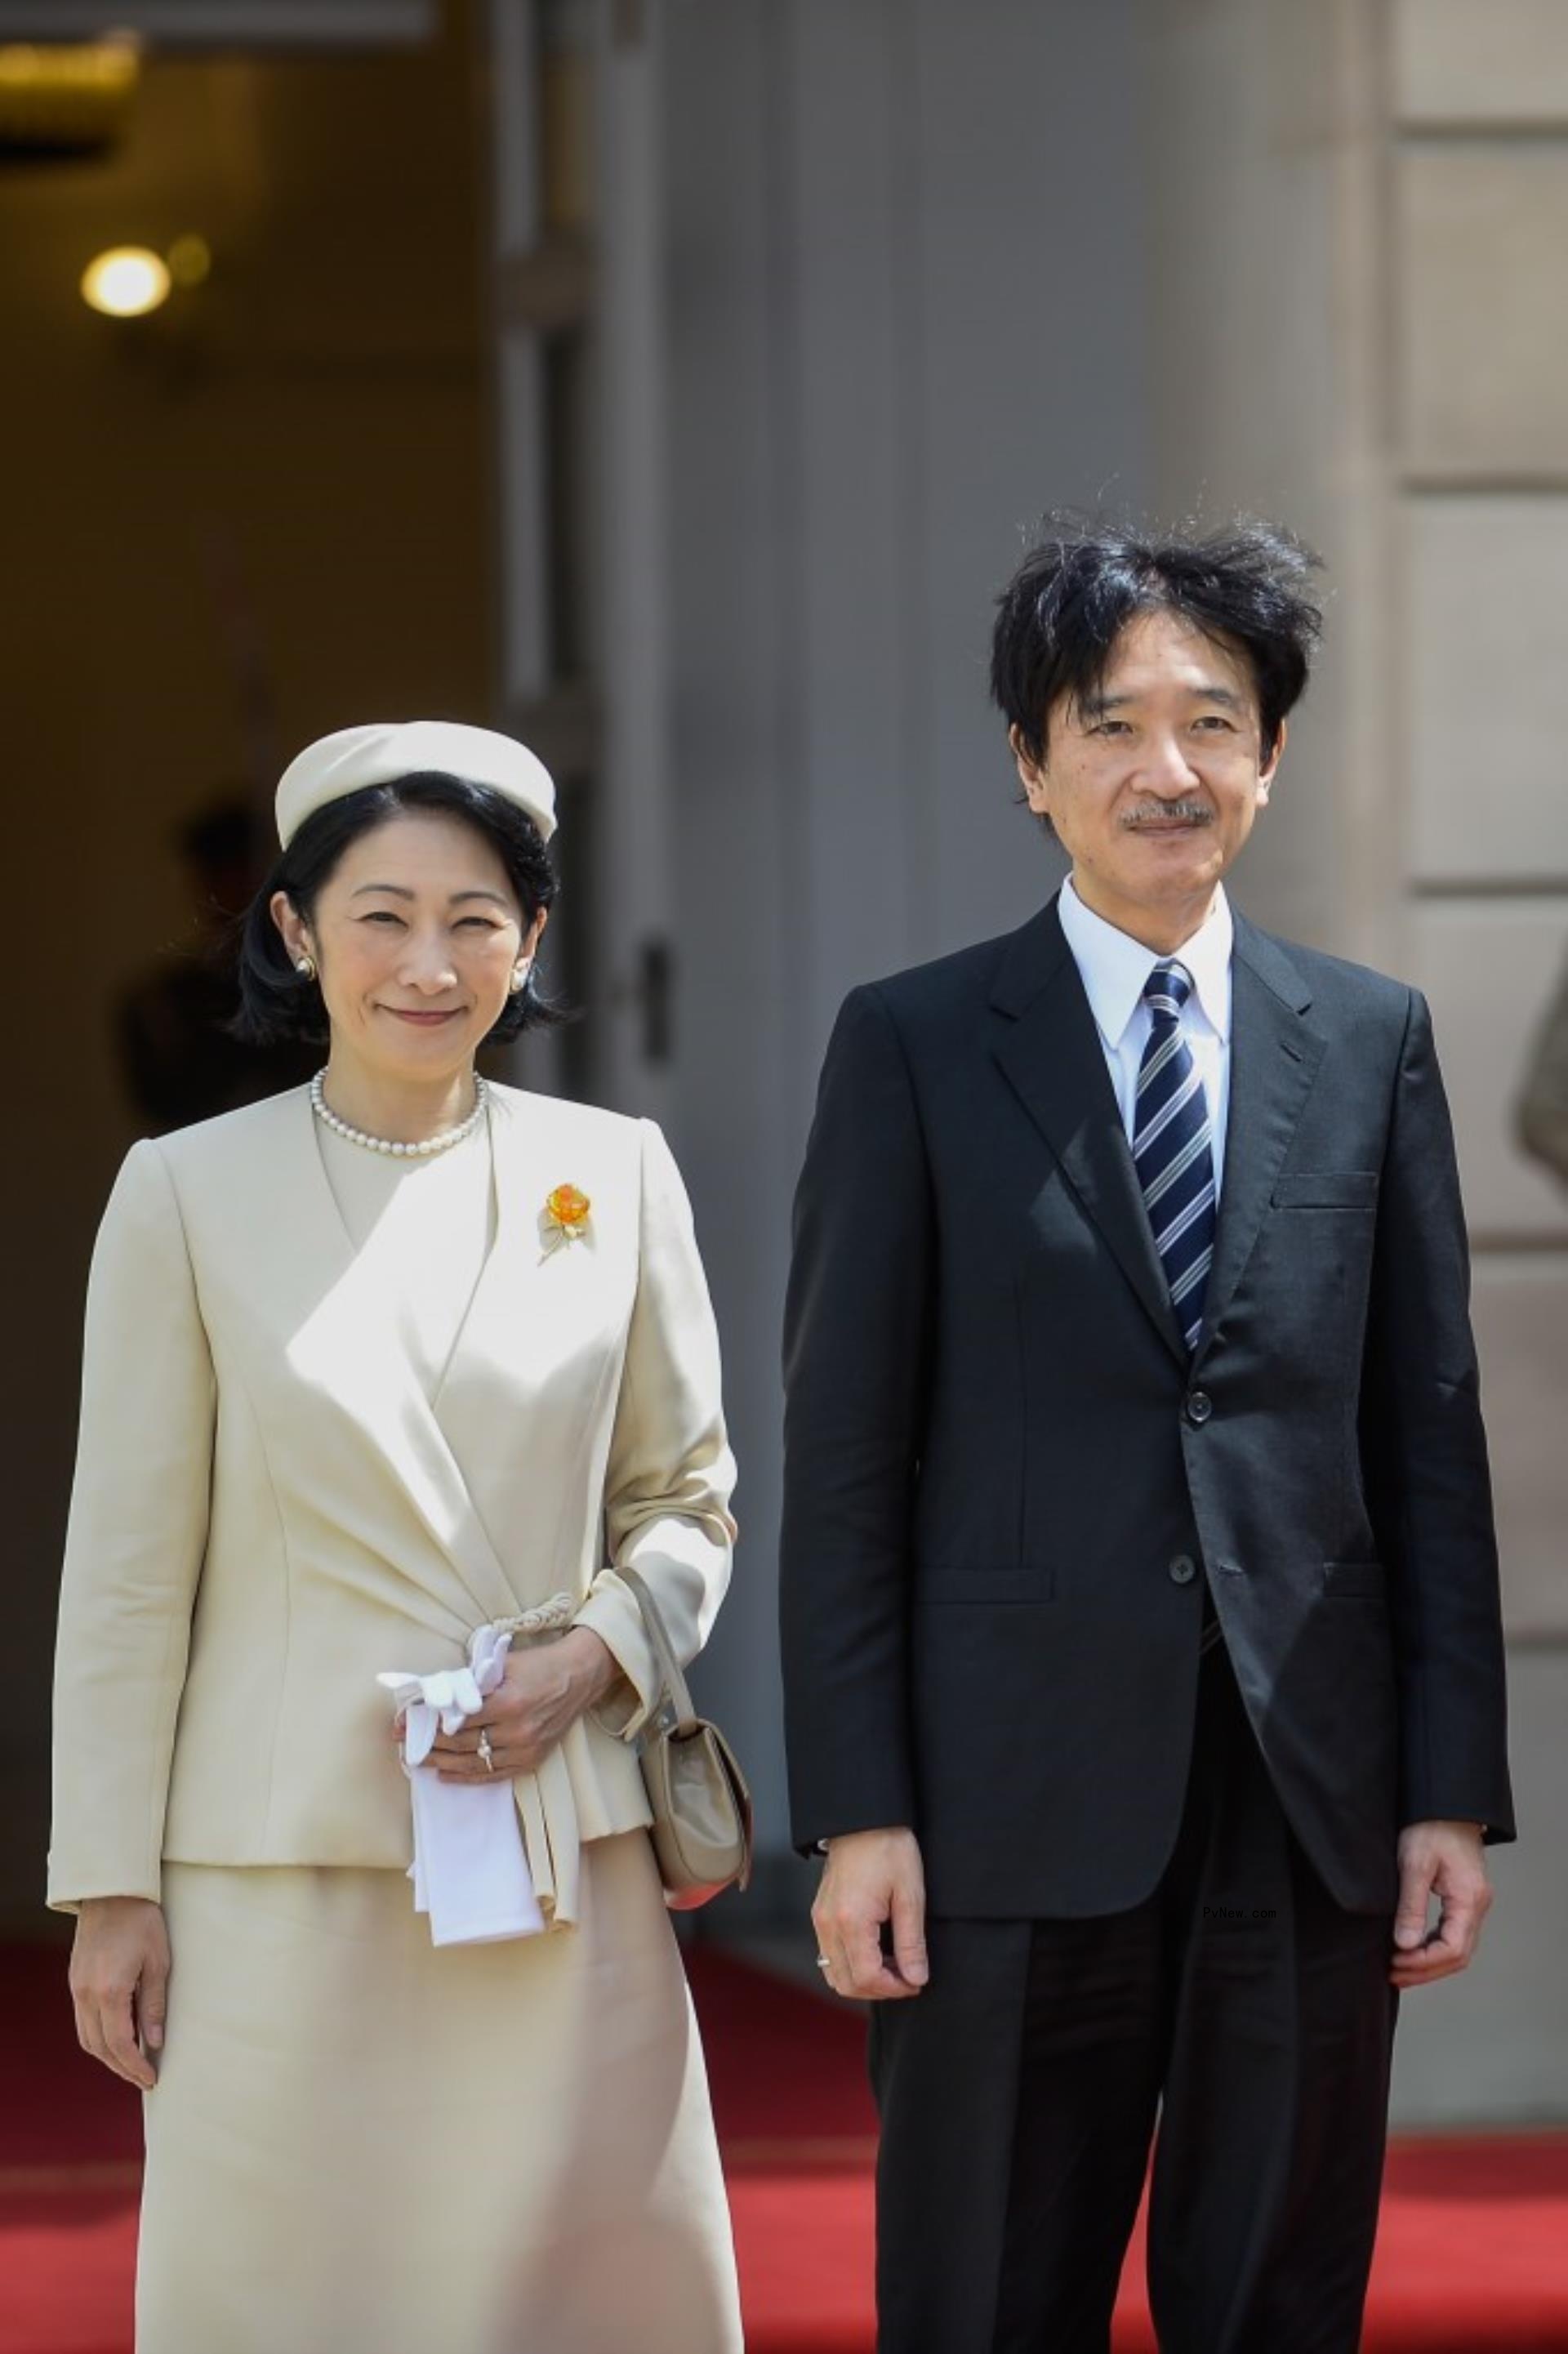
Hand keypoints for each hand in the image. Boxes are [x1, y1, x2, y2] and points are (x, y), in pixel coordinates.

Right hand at [70, 1897, 170, 2089]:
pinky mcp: (75, 1981)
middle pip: (99, 2047)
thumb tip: (155, 2043)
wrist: (112, 1892)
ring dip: (108, 2056)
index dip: (135, 2067)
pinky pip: (82, 2021)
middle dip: (122, 2068)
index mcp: (110, 1991)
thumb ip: (154, 2006)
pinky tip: (117, 2039)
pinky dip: (98, 2038)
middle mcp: (87, 1994)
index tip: (152, 2079)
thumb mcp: (158, 1963)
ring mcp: (77, 1988)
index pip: (119, 2044)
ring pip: (87, 2038)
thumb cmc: (142, 1922)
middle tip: (144, 2079)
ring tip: (132, 2064)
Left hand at [424, 1629, 618, 1781]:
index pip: (458, 1719)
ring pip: (473, 1762)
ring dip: (442, 1762)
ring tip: (419, 1760)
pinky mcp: (532, 1761)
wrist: (579, 1677)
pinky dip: (467, 1776)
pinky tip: (446, 1775)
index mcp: (508, 1702)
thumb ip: (472, 1681)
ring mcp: (525, 1749)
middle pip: (462, 1743)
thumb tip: (436, 1695)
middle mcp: (517, 1731)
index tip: (405, 1723)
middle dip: (429, 1744)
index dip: (429, 1723)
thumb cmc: (540, 1665)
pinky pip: (493, 1775)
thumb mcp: (503, 1664)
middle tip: (405, 1742)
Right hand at [813, 1826, 928, 2001]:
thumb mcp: (910, 1895)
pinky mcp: (820, 1915)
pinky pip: (830, 1956)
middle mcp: (828, 1924)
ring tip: (893, 1966)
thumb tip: (916, 1978)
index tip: (916, 1983)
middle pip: (846, 1984)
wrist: (863, 1819)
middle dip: (879, 1990)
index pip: (867, 1978)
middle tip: (907, 1978)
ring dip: (864, 1980)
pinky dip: (851, 1965)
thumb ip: (912, 1942)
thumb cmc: (889, 1849)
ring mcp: (820, 1920)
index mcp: (851, 1920)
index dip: (894, 1989)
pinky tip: (876, 1952)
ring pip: (834, 1974)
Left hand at [1389, 1819, 1492, 1988]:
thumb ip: (1411, 1905)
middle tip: (1393, 1975)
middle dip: (1425, 1970)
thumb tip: (1405, 1944)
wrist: (1444, 1803)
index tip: (1395, 1962)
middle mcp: (1476, 1905)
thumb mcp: (1415, 1864)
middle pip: (1458, 1955)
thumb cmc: (1431, 1826)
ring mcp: (1472, 1903)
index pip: (1453, 1948)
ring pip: (1456, 1948)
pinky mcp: (1463, 1898)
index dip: (1424, 1963)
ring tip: (1398, 1969)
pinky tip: (1411, 1949)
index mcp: (1469, 1899)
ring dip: (1429, 1963)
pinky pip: (1452, 1933)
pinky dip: (1432, 1947)